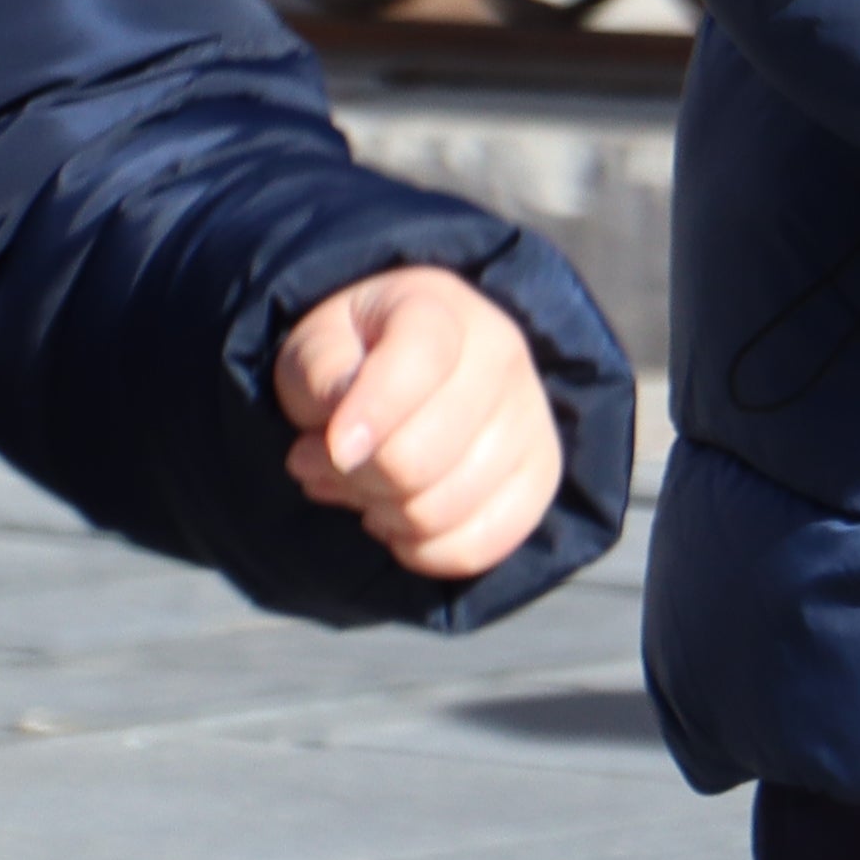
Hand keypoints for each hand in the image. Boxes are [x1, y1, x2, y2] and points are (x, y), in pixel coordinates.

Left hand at [276, 264, 564, 582]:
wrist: (419, 369)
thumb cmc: (357, 356)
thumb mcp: (318, 345)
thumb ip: (321, 375)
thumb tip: (345, 442)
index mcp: (439, 309)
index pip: (414, 366)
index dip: (365, 418)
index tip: (329, 447)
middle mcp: (501, 354)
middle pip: (419, 457)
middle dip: (357, 477)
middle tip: (327, 465)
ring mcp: (531, 417)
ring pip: (444, 508)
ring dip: (384, 515)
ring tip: (362, 490)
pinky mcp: (540, 474)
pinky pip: (482, 545)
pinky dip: (425, 550)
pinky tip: (400, 523)